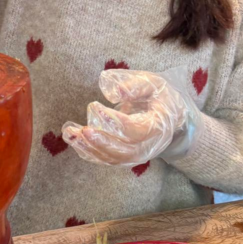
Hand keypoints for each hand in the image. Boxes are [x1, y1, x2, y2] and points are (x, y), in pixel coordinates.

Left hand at [62, 68, 199, 166]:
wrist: (171, 117)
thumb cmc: (160, 97)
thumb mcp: (153, 84)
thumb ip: (136, 86)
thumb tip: (114, 91)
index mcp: (158, 126)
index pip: (136, 130)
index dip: (115, 122)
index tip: (96, 107)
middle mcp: (149, 146)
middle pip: (124, 151)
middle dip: (101, 141)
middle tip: (83, 130)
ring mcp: (138, 155)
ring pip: (113, 159)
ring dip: (90, 149)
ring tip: (71, 135)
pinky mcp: (127, 157)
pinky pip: (107, 160)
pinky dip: (89, 152)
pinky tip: (74, 140)